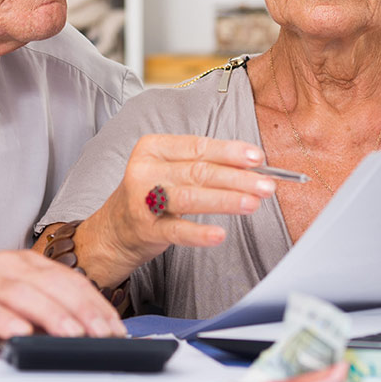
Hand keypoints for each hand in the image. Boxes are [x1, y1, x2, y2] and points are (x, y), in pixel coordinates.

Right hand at [0, 250, 124, 348]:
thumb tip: (84, 334)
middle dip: (84, 311)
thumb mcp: (13, 302)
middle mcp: (8, 266)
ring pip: (26, 295)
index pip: (71, 281)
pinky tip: (22, 335)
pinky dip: (7, 322)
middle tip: (104, 334)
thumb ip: (43, 312)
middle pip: (54, 285)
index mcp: (26, 263)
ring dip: (53, 316)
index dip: (96, 304)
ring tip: (74, 334)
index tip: (116, 328)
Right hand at [74, 134, 274, 285]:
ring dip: (225, 200)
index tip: (257, 158)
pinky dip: (199, 233)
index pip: (198, 147)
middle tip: (266, 184)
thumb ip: (204, 164)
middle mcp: (145, 170)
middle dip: (237, 178)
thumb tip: (252, 166)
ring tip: (253, 203)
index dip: (229, 152)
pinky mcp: (145, 229)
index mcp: (153, 147)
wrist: (114, 229)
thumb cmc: (151, 194)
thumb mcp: (171, 169)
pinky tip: (219, 234)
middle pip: (198, 171)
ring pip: (190, 197)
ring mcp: (142, 200)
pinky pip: (176, 230)